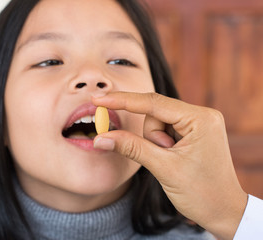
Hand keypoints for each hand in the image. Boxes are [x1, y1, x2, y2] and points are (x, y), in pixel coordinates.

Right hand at [92, 92, 247, 239]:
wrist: (223, 212)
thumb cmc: (201, 193)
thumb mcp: (163, 168)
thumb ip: (131, 147)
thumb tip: (101, 137)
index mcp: (200, 119)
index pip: (153, 103)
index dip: (122, 100)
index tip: (99, 99)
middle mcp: (202, 115)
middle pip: (155, 114)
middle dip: (152, 138)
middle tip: (165, 158)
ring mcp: (198, 123)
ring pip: (157, 123)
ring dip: (156, 143)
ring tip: (172, 161)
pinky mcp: (194, 131)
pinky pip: (164, 130)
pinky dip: (161, 144)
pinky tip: (173, 158)